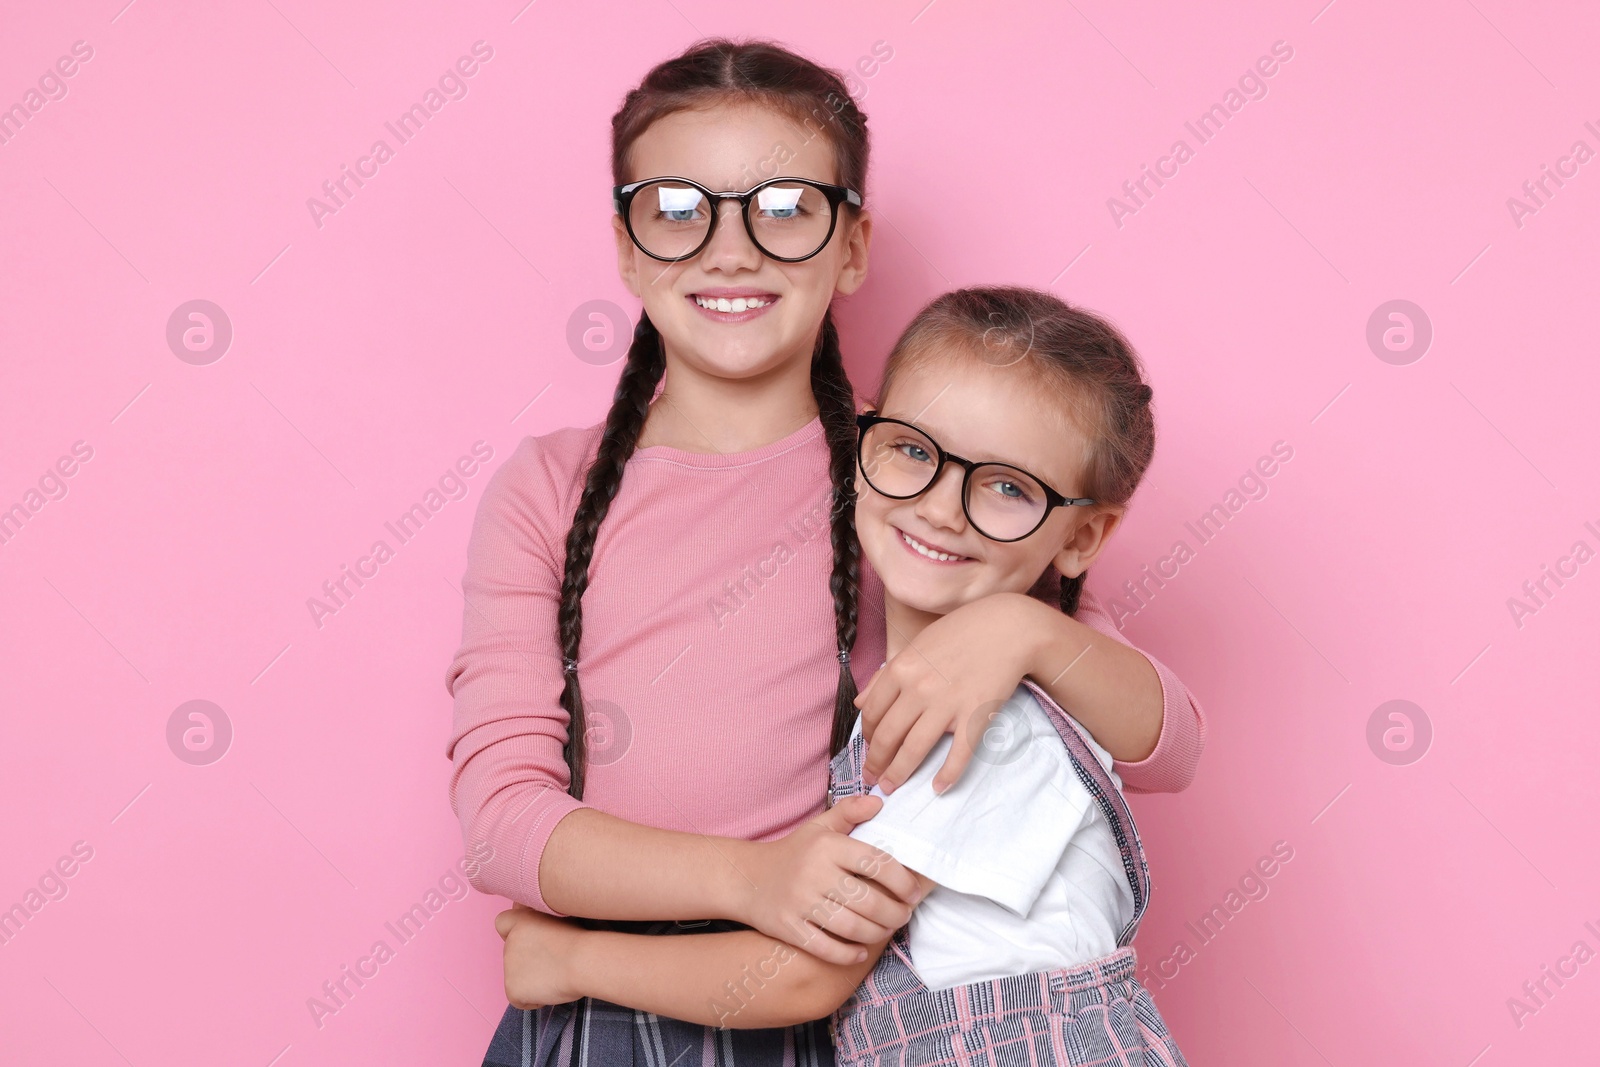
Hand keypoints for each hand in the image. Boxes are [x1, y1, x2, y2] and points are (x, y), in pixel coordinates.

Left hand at [496, 905, 583, 1008]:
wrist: (583, 961)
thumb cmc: (579, 942)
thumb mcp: (559, 920)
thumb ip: (540, 923)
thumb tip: (534, 927)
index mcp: (520, 922)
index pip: (502, 923)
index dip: (513, 931)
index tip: (530, 938)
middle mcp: (509, 942)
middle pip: (512, 955)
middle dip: (527, 961)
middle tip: (552, 963)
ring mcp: (507, 966)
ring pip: (516, 978)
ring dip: (531, 980)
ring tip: (555, 976)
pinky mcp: (511, 989)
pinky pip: (520, 999)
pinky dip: (533, 999)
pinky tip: (551, 990)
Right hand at [737, 794, 922, 964]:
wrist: (746, 878)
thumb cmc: (793, 852)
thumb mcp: (818, 827)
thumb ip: (850, 812)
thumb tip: (880, 802)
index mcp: (827, 846)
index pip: (876, 862)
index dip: (903, 880)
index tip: (914, 891)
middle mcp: (815, 873)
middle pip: (869, 901)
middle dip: (896, 912)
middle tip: (904, 915)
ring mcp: (801, 903)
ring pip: (853, 927)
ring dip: (878, 933)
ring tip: (887, 929)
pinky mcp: (789, 928)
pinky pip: (826, 948)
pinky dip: (848, 954)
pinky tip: (860, 951)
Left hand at [857, 592, 1042, 794]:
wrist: (1007, 628)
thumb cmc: (960, 633)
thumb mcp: (915, 647)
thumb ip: (884, 676)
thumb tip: (859, 702)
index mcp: (901, 669)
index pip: (872, 713)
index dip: (866, 737)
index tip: (868, 749)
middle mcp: (919, 688)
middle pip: (887, 736)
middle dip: (875, 762)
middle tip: (871, 778)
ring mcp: (947, 703)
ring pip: (914, 749)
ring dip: (898, 773)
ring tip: (890, 787)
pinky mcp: (974, 715)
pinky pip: (958, 753)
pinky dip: (947, 775)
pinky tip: (938, 787)